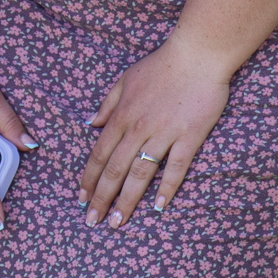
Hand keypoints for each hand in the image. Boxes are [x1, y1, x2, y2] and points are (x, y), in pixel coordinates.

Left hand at [79, 37, 232, 226]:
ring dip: (127, 200)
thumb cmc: (161, 65)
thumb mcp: (125, 79)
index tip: (81, 198)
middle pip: (115, 169)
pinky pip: (175, 168)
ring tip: (118, 222)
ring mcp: (163, 134)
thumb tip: (91, 124)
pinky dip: (167, 188)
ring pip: (140, 174)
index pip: (99, 154)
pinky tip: (159, 207)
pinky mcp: (189, 137)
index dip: (89, 179)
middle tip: (93, 221)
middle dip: (102, 198)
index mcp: (121, 116)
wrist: (196, 55)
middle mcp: (138, 128)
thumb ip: (108, 104)